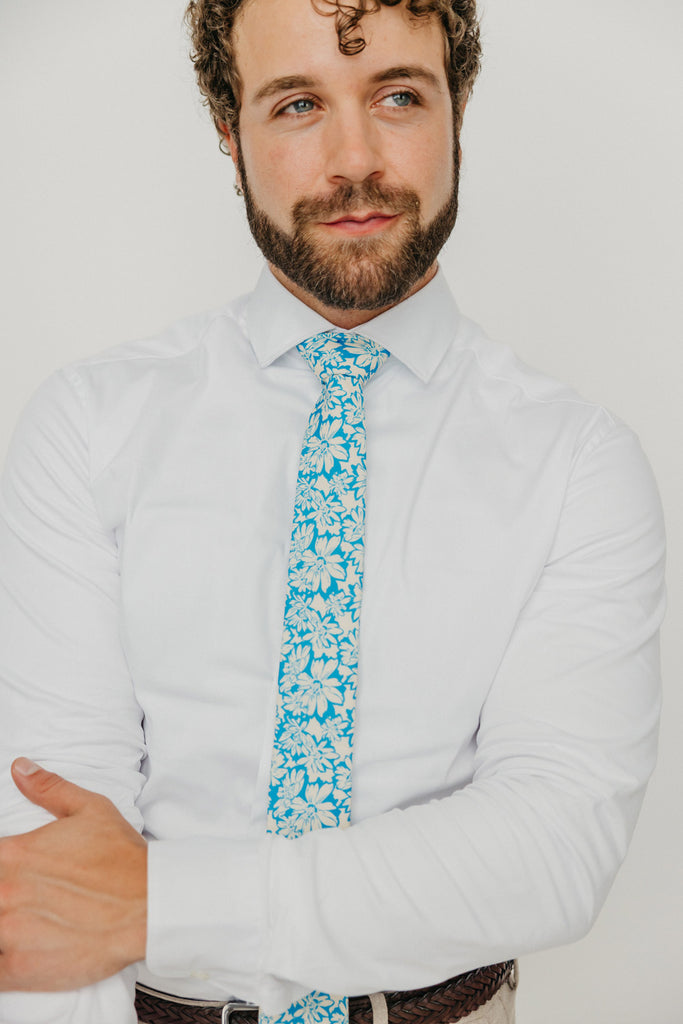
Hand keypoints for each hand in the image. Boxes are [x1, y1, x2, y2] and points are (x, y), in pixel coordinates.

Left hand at [0, 758, 146, 990]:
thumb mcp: (90, 809)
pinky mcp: (18, 970)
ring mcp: (8, 934)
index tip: (11, 874)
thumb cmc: (122, 858)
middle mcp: (5, 892)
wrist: (149, 904)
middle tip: (16, 897)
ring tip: (18, 922)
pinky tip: (14, 953)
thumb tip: (20, 768)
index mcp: (14, 854)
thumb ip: (48, 788)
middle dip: (0, 895)